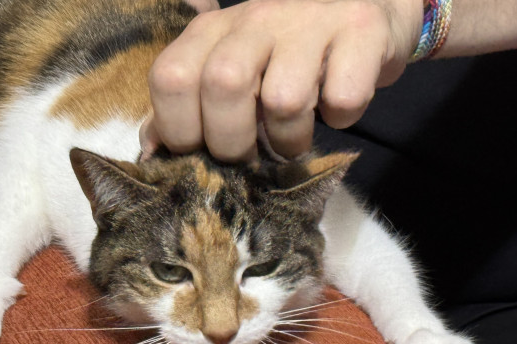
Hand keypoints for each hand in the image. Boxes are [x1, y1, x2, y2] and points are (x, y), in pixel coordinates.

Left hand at [142, 0, 421, 160]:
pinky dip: (341, 119)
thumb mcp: (230, 70)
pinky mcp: (363, 31)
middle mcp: (257, 17)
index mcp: (214, 30)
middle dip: (233, 143)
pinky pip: (344, 98)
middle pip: (223, 85)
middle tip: (252, 155)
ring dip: (289, 140)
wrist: (364, 7)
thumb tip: (152, 153)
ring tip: (295, 138)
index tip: (202, 151)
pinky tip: (337, 112)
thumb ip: (189, 106)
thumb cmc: (285, 54)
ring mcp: (312, 20)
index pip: (171, 78)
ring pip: (284, 100)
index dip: (179, 128)